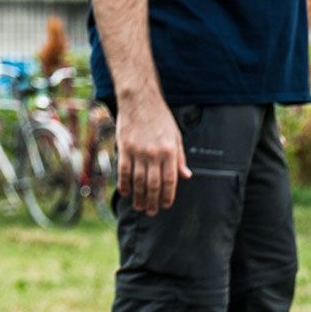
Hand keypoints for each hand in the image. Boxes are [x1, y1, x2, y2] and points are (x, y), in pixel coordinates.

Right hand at [116, 93, 191, 215]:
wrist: (139, 100)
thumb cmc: (160, 117)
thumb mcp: (176, 136)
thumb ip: (180, 158)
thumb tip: (186, 176)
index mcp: (170, 151)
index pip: (170, 180)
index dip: (168, 196)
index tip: (165, 205)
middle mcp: (154, 154)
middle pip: (153, 184)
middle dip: (153, 201)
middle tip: (151, 211)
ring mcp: (138, 151)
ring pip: (138, 181)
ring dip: (139, 197)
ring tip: (139, 206)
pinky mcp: (124, 148)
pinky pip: (124, 171)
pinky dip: (124, 184)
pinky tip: (125, 192)